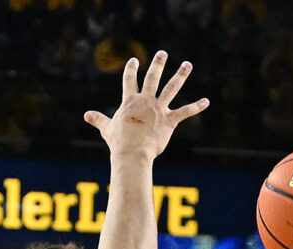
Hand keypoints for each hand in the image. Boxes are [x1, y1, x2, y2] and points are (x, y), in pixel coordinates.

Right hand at [82, 52, 207, 162]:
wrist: (132, 153)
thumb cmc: (119, 142)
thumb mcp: (107, 128)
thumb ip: (98, 119)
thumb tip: (86, 115)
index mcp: (130, 101)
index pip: (129, 80)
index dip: (131, 69)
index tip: (134, 60)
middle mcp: (146, 101)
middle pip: (152, 78)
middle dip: (158, 64)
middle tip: (163, 53)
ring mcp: (159, 109)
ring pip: (172, 88)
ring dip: (180, 75)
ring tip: (187, 64)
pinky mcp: (169, 121)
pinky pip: (186, 112)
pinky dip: (196, 107)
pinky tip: (206, 101)